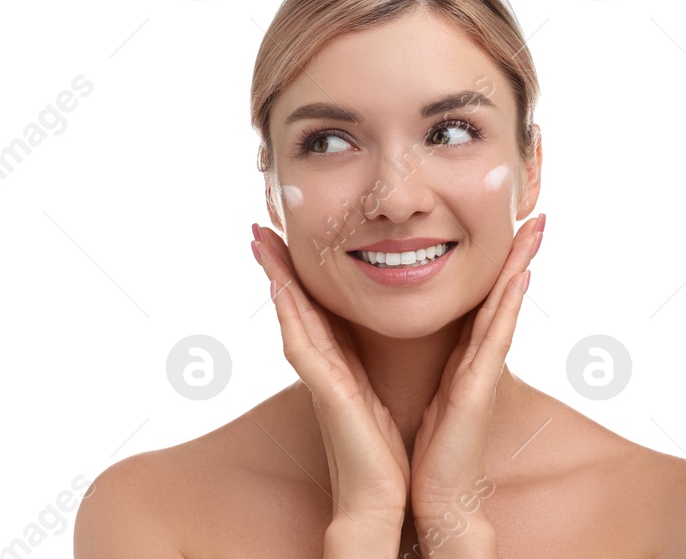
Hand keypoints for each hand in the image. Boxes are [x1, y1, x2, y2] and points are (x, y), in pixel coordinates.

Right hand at [252, 224, 409, 539]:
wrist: (382, 499)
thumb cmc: (386, 452)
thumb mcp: (382, 397)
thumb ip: (374, 370)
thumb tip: (381, 343)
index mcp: (341, 366)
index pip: (316, 309)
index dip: (300, 274)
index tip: (287, 239)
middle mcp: (324, 369)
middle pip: (295, 307)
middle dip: (277, 267)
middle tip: (259, 227)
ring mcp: (321, 381)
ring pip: (292, 319)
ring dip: (276, 280)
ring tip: (261, 242)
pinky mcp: (328, 396)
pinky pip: (304, 350)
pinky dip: (292, 318)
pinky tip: (282, 291)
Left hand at [408, 214, 544, 540]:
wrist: (428, 498)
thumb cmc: (422, 452)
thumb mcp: (420, 394)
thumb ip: (424, 364)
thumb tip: (408, 340)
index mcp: (462, 359)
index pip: (482, 300)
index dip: (498, 265)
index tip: (510, 229)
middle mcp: (478, 360)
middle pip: (501, 295)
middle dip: (519, 255)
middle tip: (536, 214)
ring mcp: (482, 373)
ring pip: (504, 307)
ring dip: (522, 266)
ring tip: (535, 229)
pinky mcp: (478, 390)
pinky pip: (495, 338)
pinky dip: (508, 307)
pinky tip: (520, 278)